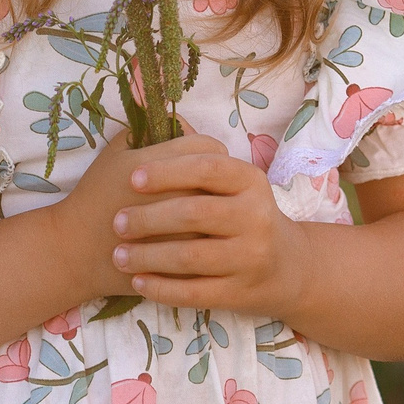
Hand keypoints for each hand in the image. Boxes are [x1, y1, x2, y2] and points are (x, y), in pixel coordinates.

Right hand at [49, 127, 221, 299]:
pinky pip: (214, 242)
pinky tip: (195, 233)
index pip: (209, 146)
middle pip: (222, 178)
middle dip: (214, 177)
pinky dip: (211, 236)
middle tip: (201, 181)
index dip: (206, 148)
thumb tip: (180, 122)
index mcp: (158, 166)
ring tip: (200, 209)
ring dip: (217, 207)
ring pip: (223, 212)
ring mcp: (185, 234)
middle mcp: (177, 198)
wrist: (78, 250)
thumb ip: (147, 128)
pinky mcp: (185, 261)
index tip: (198, 157)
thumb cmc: (96, 195)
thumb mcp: (115, 151)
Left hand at [111, 140, 308, 317]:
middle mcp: (257, 217)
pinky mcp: (240, 293)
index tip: (132, 179)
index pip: (207, 168)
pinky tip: (138, 282)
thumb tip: (148, 110)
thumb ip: (194, 152)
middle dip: (149, 218)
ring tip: (120, 255)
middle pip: (194, 213)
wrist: (285, 267)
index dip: (167, 171)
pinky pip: (193, 292)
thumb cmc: (241, 214)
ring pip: (190, 257)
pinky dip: (161, 288)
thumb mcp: (232, 181)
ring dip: (148, 257)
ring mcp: (251, 258)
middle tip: (117, 223)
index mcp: (250, 181)